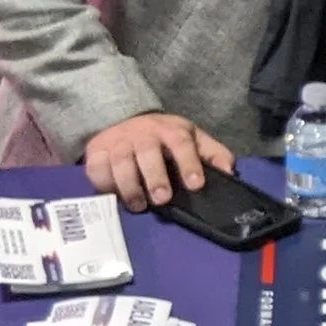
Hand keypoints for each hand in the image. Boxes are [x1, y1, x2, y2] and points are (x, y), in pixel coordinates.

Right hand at [83, 112, 235, 210]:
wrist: (126, 119)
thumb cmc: (166, 137)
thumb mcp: (193, 139)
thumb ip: (213, 154)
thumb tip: (230, 172)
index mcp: (172, 130)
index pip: (182, 144)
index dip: (189, 163)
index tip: (195, 184)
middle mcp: (143, 133)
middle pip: (147, 153)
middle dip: (155, 177)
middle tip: (162, 199)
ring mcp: (118, 141)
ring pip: (120, 161)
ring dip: (129, 186)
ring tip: (139, 206)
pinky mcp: (96, 151)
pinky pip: (95, 167)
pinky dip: (103, 183)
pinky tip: (114, 195)